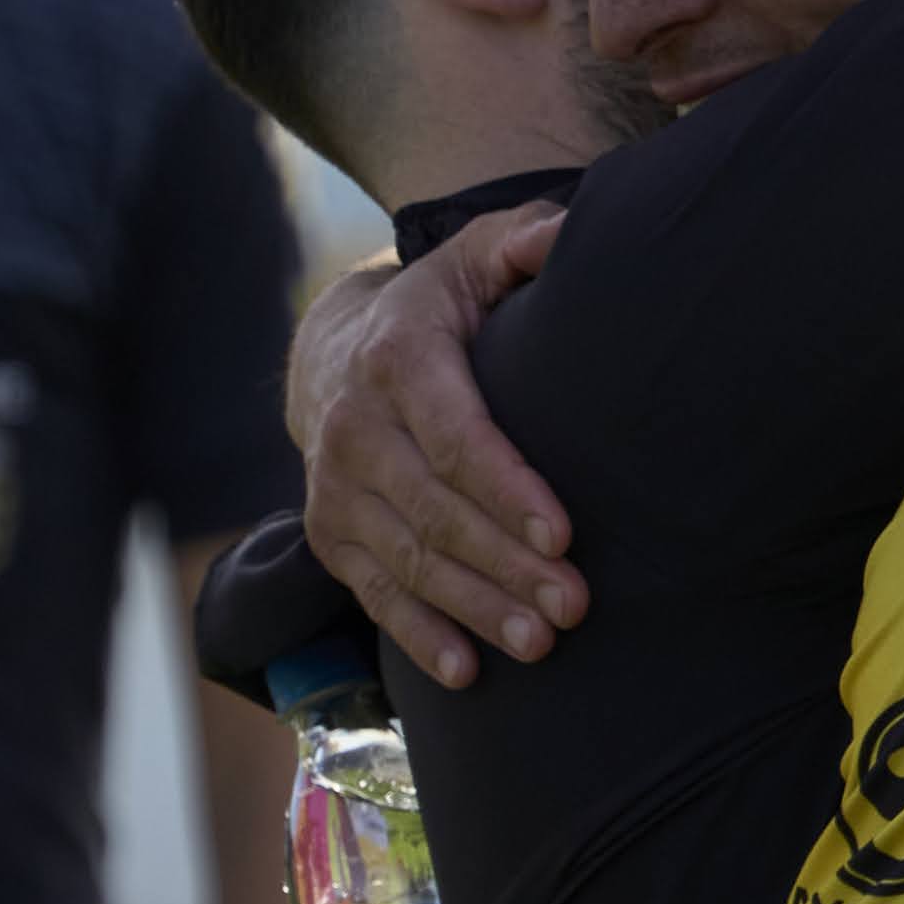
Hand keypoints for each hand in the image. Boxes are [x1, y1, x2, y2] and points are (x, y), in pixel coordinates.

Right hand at [285, 209, 579, 688]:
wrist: (333, 350)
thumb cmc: (437, 308)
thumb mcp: (472, 257)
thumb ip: (521, 241)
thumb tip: (568, 231)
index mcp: (398, 360)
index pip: (456, 435)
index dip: (508, 488)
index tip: (564, 533)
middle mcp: (354, 428)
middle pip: (436, 511)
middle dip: (506, 565)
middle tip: (574, 607)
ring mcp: (335, 487)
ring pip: (409, 560)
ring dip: (475, 608)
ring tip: (541, 645)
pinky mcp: (329, 533)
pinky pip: (373, 592)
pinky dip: (418, 634)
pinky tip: (468, 672)